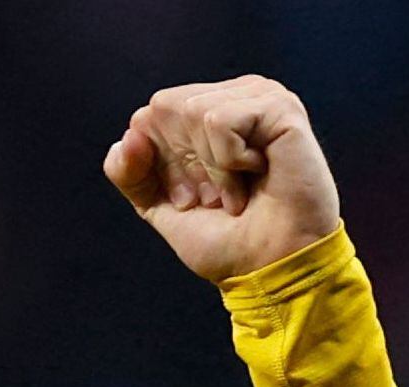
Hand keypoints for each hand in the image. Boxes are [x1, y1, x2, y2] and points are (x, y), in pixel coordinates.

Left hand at [103, 79, 342, 284]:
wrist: (271, 269)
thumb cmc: (226, 241)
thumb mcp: (159, 207)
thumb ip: (129, 172)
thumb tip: (128, 136)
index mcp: (211, 111)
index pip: (150, 116)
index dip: (161, 166)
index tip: (191, 200)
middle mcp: (236, 96)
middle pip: (166, 108)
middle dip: (183, 166)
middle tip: (215, 198)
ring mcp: (261, 97)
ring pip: (192, 111)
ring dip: (209, 168)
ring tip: (236, 193)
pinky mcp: (280, 107)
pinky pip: (219, 121)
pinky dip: (227, 162)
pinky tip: (257, 174)